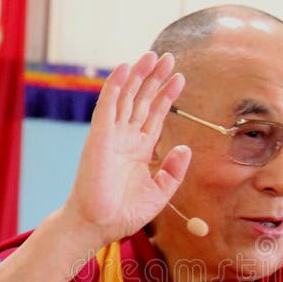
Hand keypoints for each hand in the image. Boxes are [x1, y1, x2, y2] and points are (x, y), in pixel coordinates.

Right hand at [63, 52, 189, 245]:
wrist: (98, 225)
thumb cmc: (123, 214)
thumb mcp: (159, 193)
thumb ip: (173, 171)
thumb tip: (185, 148)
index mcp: (139, 150)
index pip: (155, 116)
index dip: (166, 96)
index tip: (179, 78)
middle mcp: (125, 138)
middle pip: (142, 100)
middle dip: (155, 79)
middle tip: (169, 57)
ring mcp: (112, 135)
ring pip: (127, 97)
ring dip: (139, 75)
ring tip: (153, 55)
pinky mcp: (99, 136)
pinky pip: (107, 105)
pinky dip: (115, 84)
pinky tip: (125, 66)